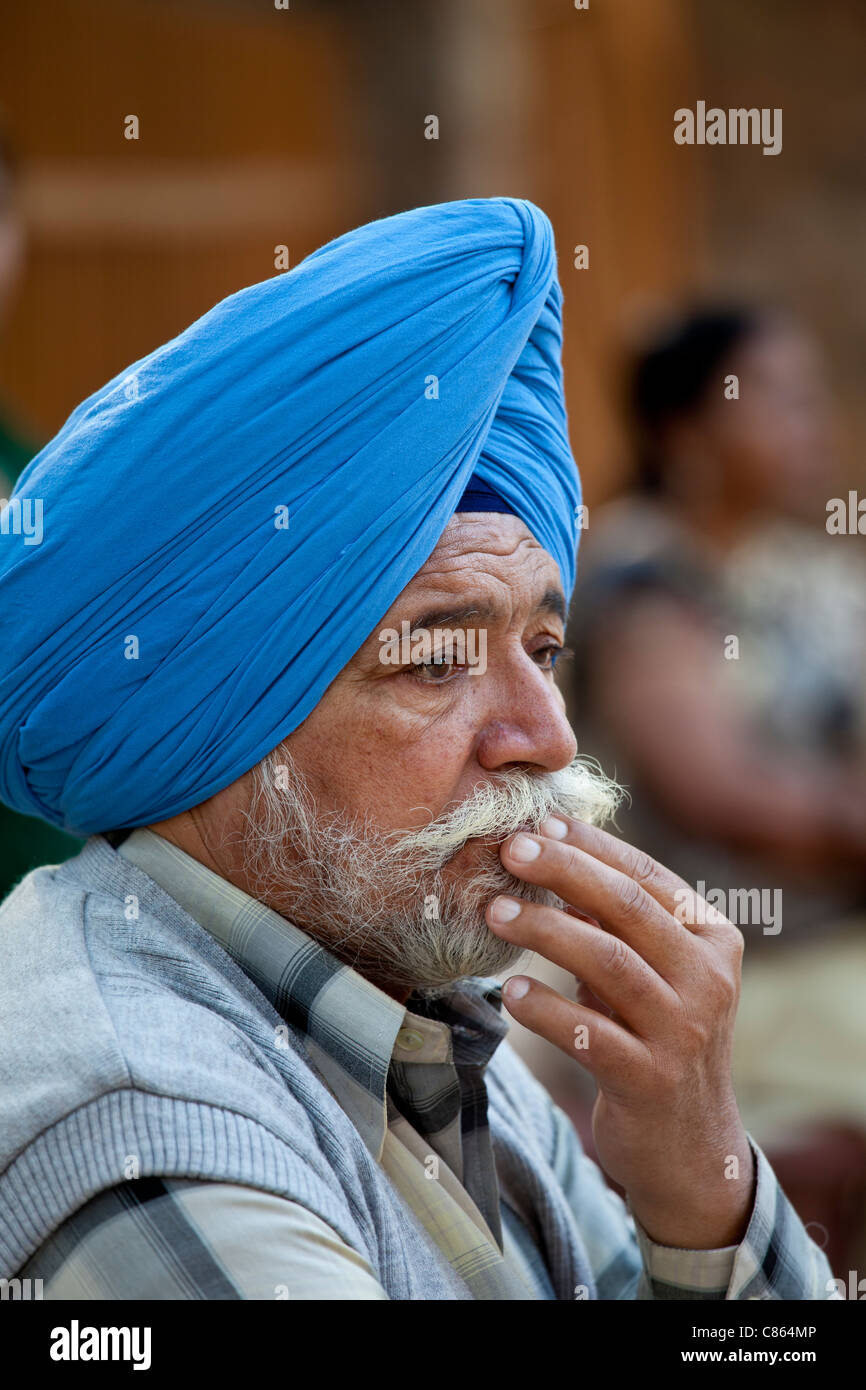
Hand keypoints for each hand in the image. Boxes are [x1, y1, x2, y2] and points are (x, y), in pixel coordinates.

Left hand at [487, 815, 754, 1249]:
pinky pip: (591, 1034)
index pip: (648, 876)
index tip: (541, 823)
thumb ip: (615, 919)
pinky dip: (547, 1009)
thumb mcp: (651, 970)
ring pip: (609, 962)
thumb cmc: (655, 1034)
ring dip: (546, 929)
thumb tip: (547, 848)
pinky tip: (511, 993)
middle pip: (628, 908)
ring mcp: (684, 1031)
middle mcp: (709, 978)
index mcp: (713, 937)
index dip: (593, 847)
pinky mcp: (651, 1079)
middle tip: (511, 850)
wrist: (688, 1143)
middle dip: (565, 871)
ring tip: (494, 912)